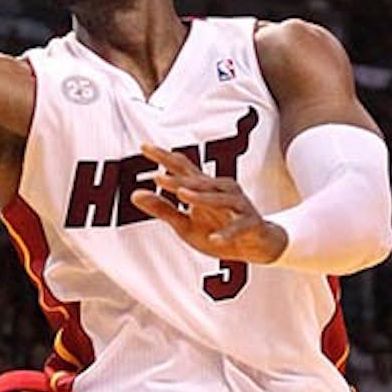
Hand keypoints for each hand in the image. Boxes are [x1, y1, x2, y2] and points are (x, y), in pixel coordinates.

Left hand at [130, 144, 287, 263]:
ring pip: (218, 198)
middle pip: (197, 180)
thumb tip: (135, 194)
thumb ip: (162, 209)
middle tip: (156, 177)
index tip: (143, 147)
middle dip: (178, 177)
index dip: (163, 157)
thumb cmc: (217, 228)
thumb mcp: (185, 224)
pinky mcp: (250, 223)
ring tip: (182, 194)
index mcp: (203, 187)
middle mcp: (220, 190)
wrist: (256, 244)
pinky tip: (214, 238)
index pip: (181, 167)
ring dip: (200, 197)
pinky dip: (226, 233)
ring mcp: (237, 206)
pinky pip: (237, 227)